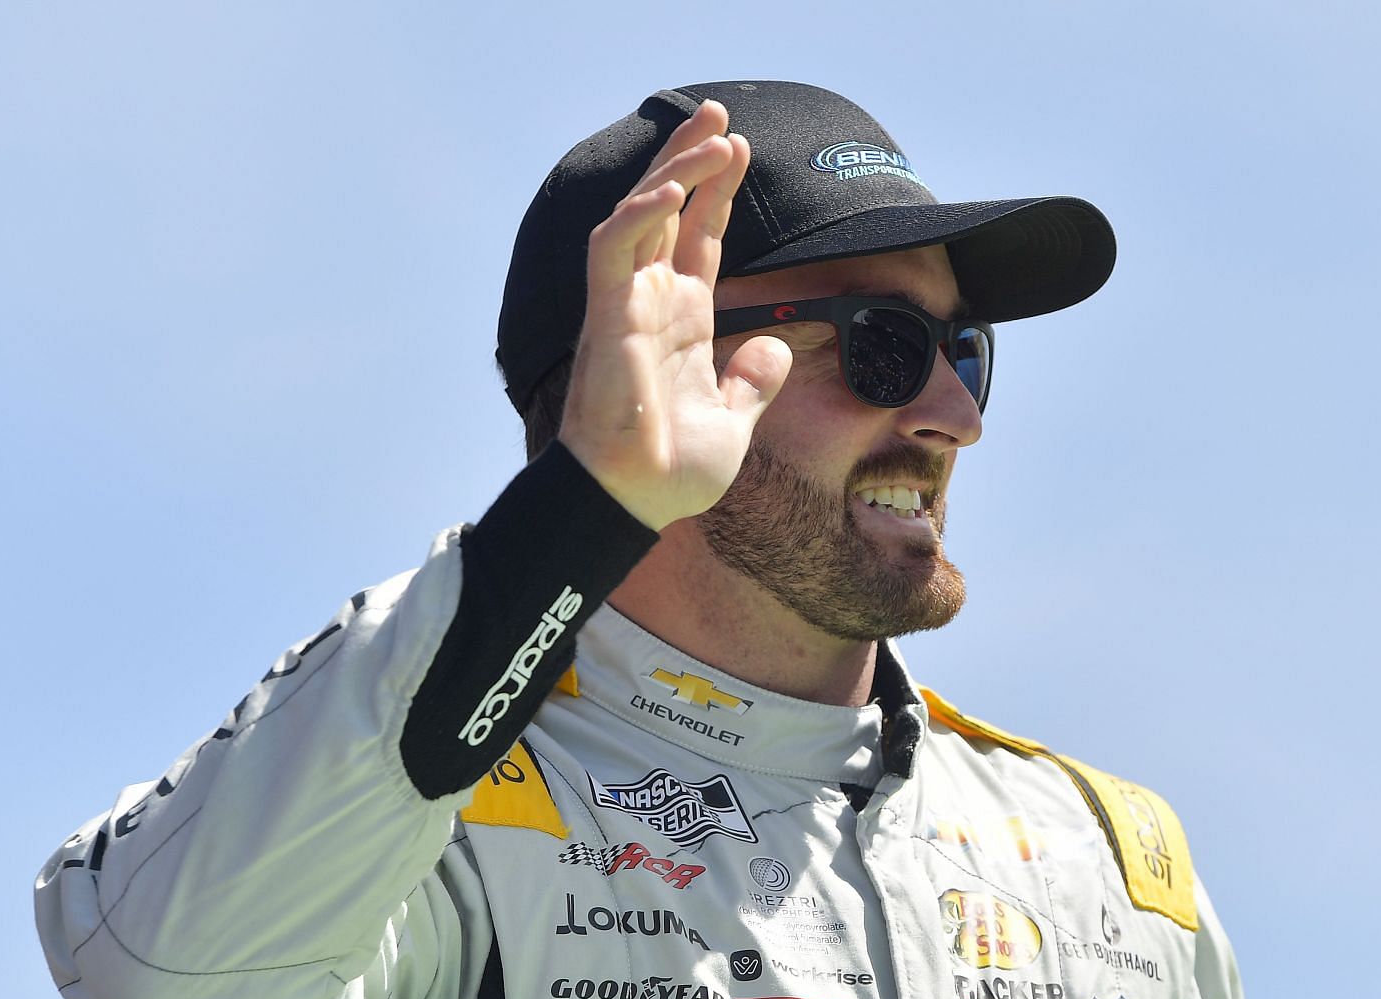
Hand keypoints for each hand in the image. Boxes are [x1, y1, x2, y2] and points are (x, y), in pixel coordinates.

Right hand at [557, 100, 790, 530]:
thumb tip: (773, 350)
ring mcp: (626, 305)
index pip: (696, 238)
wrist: (636, 503)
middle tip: (721, 114)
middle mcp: (650, 302)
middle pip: (668, 211)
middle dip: (693, 159)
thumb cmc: (669, 471)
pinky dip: (640, 213)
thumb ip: (750, 383)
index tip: (739, 148)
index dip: (715, 192)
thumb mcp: (732, 420)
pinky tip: (671, 187)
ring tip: (712, 134)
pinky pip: (615, 249)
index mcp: (679, 320)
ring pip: (641, 214)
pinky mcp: (608, 318)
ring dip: (674, 170)